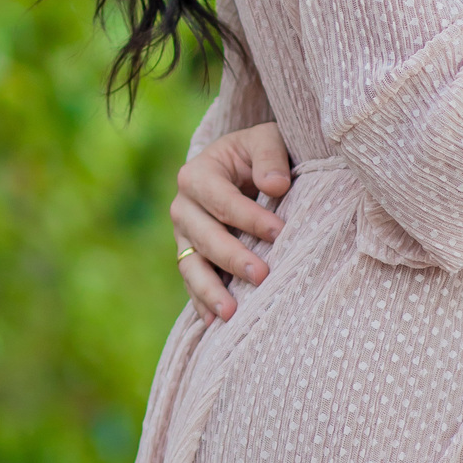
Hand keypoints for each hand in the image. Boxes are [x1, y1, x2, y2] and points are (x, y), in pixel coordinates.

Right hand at [172, 122, 290, 325]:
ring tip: (232, 314)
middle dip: (233, 258)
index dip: (250, 217)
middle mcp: (183, 206)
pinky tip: (215, 323)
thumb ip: (270, 156)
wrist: (241, 164)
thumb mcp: (267, 139)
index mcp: (197, 173)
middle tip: (263, 276)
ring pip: (191, 265)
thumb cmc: (259, 152)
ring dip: (210, 290)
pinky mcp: (189, 255)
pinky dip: (201, 302)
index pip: (222, 200)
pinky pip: (191, 282)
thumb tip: (275, 186)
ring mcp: (182, 235)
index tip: (280, 233)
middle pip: (205, 237)